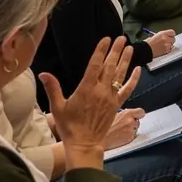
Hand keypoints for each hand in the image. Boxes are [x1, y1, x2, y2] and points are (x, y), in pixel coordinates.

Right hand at [41, 37, 139, 163]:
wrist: (84, 143)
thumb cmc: (68, 126)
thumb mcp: (57, 107)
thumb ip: (52, 88)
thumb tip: (43, 73)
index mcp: (86, 89)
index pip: (95, 65)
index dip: (101, 51)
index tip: (106, 39)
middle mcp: (101, 91)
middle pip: (110, 66)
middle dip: (116, 51)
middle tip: (121, 38)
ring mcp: (111, 97)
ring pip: (120, 75)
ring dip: (125, 61)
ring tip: (130, 48)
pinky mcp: (117, 105)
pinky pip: (128, 89)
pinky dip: (133, 79)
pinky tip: (138, 70)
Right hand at [104, 108, 144, 148]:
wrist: (96, 139)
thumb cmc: (100, 127)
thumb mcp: (110, 114)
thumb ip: (120, 112)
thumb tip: (124, 112)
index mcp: (126, 113)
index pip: (141, 112)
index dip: (138, 114)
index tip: (136, 115)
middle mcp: (130, 122)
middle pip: (137, 121)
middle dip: (131, 123)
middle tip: (122, 125)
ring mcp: (130, 131)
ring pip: (134, 129)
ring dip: (129, 130)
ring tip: (118, 131)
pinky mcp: (129, 139)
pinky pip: (131, 137)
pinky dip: (127, 137)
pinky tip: (118, 136)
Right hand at [146, 29, 175, 57]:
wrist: (145, 50)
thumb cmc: (147, 43)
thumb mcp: (154, 36)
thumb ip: (161, 36)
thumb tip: (166, 36)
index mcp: (163, 34)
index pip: (172, 32)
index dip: (171, 34)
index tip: (170, 36)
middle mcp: (166, 39)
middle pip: (173, 39)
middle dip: (170, 40)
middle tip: (166, 42)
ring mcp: (167, 45)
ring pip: (172, 45)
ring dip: (169, 45)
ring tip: (162, 46)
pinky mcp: (166, 50)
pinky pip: (170, 49)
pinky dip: (167, 50)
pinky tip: (162, 49)